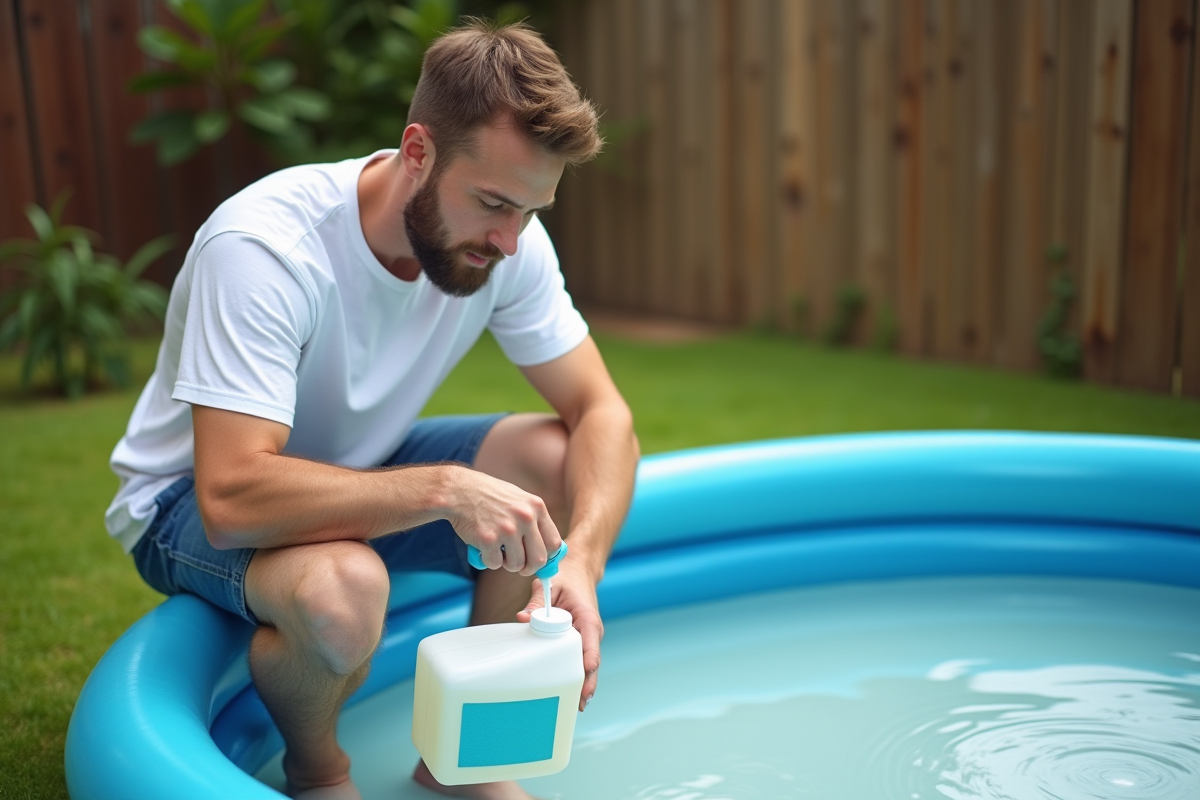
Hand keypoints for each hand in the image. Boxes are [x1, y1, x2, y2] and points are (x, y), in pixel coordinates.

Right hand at [445, 468, 561, 575]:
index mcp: (537, 507)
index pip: (554, 543)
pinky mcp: (488, 539)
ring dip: (506, 564)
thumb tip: (552, 549)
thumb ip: (535, 520)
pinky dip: (488, 560)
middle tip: (518, 565)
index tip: (535, 559)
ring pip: (516, 565)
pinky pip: (494, 564)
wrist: (458, 491)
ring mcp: (507, 528)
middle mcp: (525, 517)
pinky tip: (483, 547)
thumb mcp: (519, 500)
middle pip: (539, 559)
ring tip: (497, 550)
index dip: (546, 556)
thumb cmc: (489, 497)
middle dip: (528, 567)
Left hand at [517, 559, 602, 711]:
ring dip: (582, 683)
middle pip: (591, 663)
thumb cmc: (567, 578)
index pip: (591, 647)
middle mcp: (591, 633)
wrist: (578, 572)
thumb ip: (537, 602)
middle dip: (586, 684)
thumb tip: (522, 618)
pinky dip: (574, 675)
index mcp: (588, 620)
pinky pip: (577, 661)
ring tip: (575, 705)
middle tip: (579, 704)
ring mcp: (586, 640)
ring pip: (586, 666)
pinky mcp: (578, 642)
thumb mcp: (551, 586)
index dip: (587, 666)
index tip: (584, 683)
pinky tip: (568, 692)